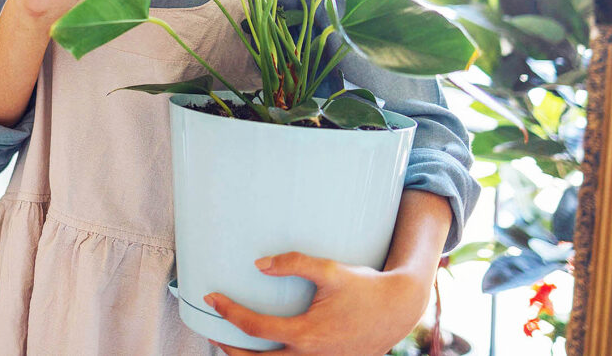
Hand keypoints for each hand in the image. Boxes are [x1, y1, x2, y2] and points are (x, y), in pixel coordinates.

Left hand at [204, 252, 431, 354]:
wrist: (398, 310)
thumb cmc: (364, 288)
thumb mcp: (330, 270)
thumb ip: (295, 264)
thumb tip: (259, 264)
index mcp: (306, 334)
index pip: (254, 328)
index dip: (229, 312)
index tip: (213, 298)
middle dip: (229, 349)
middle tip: (213, 331)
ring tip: (233, 342)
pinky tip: (265, 347)